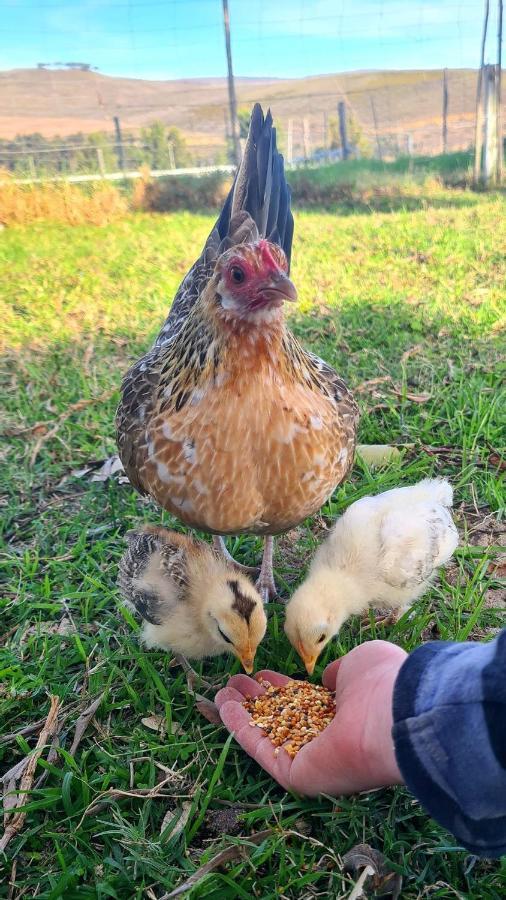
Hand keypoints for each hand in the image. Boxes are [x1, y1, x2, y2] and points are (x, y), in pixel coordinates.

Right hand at [215, 640, 406, 795]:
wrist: (398, 713)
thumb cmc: (383, 682)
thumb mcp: (360, 664)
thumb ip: (338, 673)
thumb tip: (324, 680)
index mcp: (346, 713)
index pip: (306, 703)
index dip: (282, 689)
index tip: (261, 675)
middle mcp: (329, 739)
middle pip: (284, 719)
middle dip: (258, 701)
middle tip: (234, 682)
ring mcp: (313, 759)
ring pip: (269, 735)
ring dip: (243, 715)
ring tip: (220, 692)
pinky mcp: (298, 776)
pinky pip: (264, 751)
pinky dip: (242, 730)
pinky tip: (224, 707)